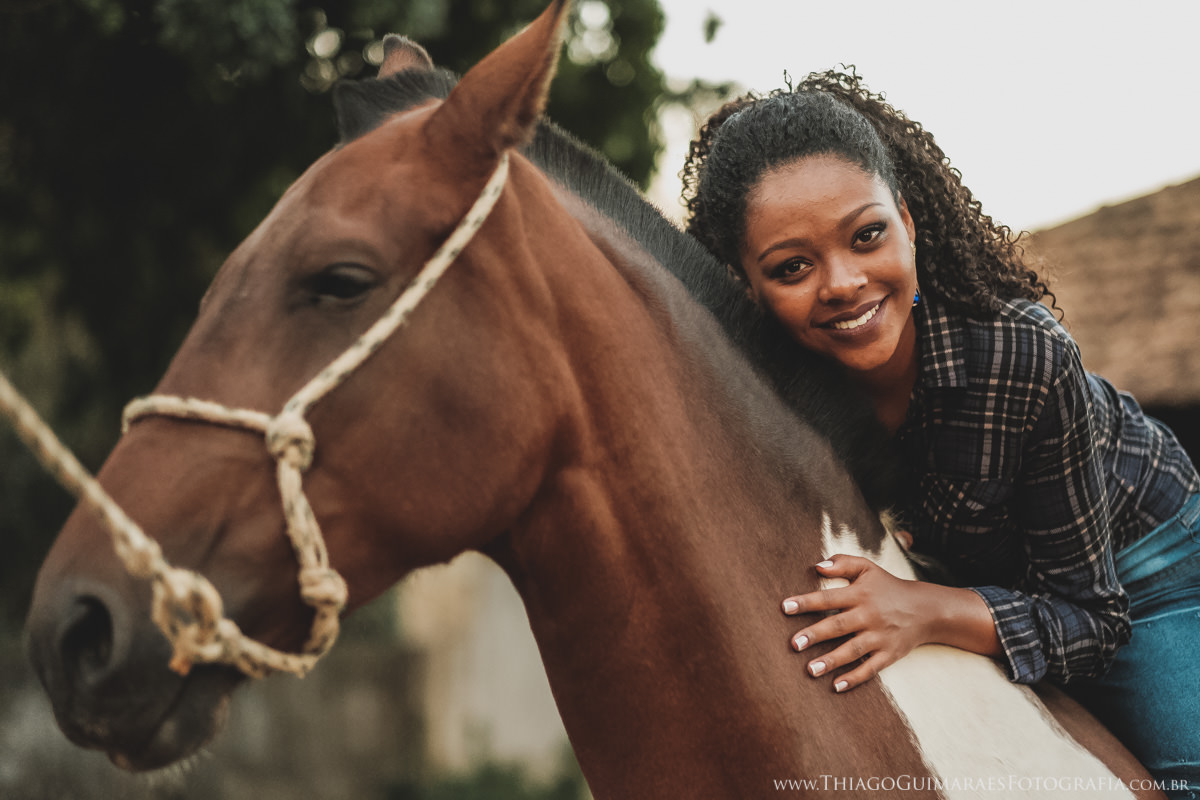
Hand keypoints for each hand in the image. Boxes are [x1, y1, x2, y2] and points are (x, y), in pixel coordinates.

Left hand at [780, 555, 935, 692]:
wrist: (925, 609)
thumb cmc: (888, 587)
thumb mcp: (868, 568)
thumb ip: (843, 563)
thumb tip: (817, 566)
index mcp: (860, 594)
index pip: (828, 598)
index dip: (806, 602)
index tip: (785, 607)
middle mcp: (869, 615)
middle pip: (838, 626)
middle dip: (815, 635)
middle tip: (794, 644)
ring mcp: (880, 637)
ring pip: (853, 650)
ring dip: (831, 661)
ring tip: (809, 669)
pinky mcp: (889, 655)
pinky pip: (870, 669)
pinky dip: (854, 678)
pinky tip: (836, 686)